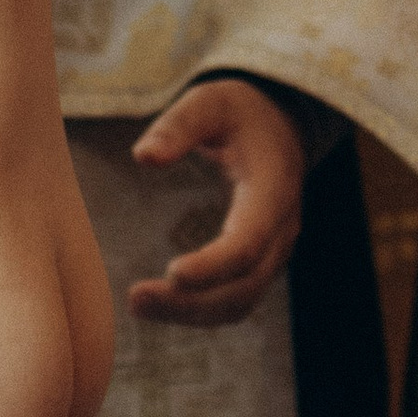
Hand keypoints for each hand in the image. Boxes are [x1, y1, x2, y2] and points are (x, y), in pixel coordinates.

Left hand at [128, 79, 305, 327]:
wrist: (280, 125)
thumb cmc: (240, 113)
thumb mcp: (210, 102)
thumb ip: (177, 126)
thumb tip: (143, 157)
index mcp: (273, 191)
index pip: (248, 243)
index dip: (213, 265)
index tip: (171, 272)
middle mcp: (281, 229)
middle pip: (244, 285)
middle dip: (192, 301)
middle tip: (136, 298)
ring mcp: (274, 251)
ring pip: (240, 302)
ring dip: (191, 314)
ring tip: (139, 306)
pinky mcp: (259, 262)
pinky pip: (235, 301)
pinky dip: (200, 312)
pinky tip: (160, 305)